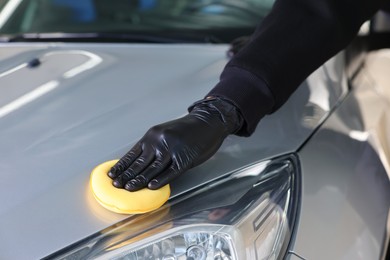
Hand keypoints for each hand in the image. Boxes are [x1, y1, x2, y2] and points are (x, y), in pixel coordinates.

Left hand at [108, 97, 242, 190]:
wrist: (207, 122)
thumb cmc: (186, 130)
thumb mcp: (165, 133)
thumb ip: (153, 147)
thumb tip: (138, 164)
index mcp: (152, 135)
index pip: (132, 154)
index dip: (122, 166)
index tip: (112, 175)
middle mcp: (159, 142)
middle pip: (140, 163)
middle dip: (127, 175)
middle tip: (116, 185)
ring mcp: (172, 150)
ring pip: (152, 169)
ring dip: (139, 180)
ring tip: (129, 188)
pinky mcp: (185, 159)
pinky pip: (170, 172)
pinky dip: (160, 180)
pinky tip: (151, 187)